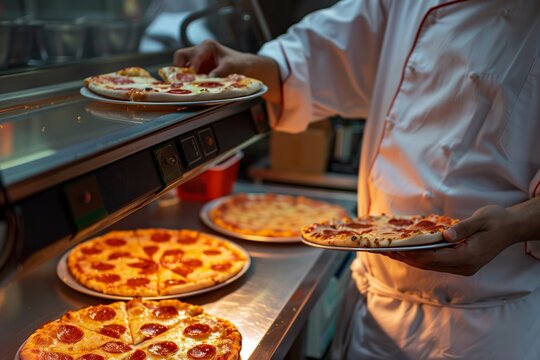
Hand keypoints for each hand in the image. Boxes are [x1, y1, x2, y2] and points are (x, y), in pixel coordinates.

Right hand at [173, 40, 281, 102]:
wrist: (245, 67)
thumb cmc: (239, 63)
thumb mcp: (231, 66)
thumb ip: (220, 71)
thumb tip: (209, 79)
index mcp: (207, 46)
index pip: (194, 55)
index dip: (192, 66)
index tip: (192, 75)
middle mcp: (200, 52)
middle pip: (181, 56)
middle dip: (178, 68)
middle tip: (179, 79)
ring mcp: (198, 62)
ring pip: (182, 66)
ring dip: (181, 76)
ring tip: (182, 85)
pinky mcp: (198, 71)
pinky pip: (188, 75)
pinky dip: (186, 81)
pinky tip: (189, 88)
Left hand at [383, 205, 520, 275]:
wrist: (512, 227)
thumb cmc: (497, 220)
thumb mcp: (482, 219)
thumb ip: (463, 228)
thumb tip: (445, 235)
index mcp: (468, 257)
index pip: (432, 258)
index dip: (411, 255)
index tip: (393, 250)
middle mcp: (463, 266)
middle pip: (427, 264)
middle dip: (404, 257)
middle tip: (383, 250)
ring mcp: (462, 267)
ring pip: (430, 265)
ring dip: (410, 258)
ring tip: (390, 251)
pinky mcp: (461, 263)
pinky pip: (435, 261)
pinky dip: (420, 256)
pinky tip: (408, 250)